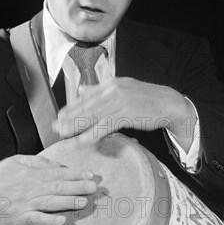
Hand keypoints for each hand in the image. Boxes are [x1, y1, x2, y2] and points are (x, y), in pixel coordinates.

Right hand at [0, 154, 96, 224]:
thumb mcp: (17, 161)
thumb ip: (38, 162)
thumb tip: (58, 165)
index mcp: (32, 173)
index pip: (58, 173)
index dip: (76, 174)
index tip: (90, 175)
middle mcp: (31, 188)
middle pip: (58, 187)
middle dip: (78, 187)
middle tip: (94, 188)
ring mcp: (25, 203)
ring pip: (51, 202)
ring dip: (68, 202)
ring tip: (83, 202)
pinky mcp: (18, 218)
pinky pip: (36, 219)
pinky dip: (49, 220)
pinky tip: (62, 221)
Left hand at [53, 77, 195, 150]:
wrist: (168, 103)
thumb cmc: (144, 99)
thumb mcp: (121, 89)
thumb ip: (101, 89)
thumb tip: (82, 89)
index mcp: (110, 84)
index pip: (85, 97)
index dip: (70, 108)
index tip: (59, 116)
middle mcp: (112, 90)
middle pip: (86, 106)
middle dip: (69, 118)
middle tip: (55, 128)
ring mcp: (120, 101)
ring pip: (93, 116)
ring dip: (76, 126)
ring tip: (64, 134)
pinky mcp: (127, 113)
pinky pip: (106, 125)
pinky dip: (94, 133)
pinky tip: (84, 140)